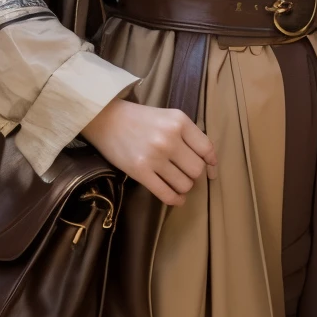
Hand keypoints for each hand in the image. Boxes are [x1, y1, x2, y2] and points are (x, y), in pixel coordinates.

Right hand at [82, 97, 217, 207]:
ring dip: (184, 187)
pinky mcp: (140, 171)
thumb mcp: (168, 116)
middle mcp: (169, 138)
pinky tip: (176, 198)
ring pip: (184, 184)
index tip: (211, 171)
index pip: (207, 148)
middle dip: (194, 175)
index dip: (211, 163)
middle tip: (185, 173)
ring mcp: (154, 156)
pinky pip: (166, 194)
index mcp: (179, 122)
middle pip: (197, 169)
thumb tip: (210, 160)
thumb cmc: (140, 118)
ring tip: (177, 183)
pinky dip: (175, 200)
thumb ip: (189, 134)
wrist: (105, 118)